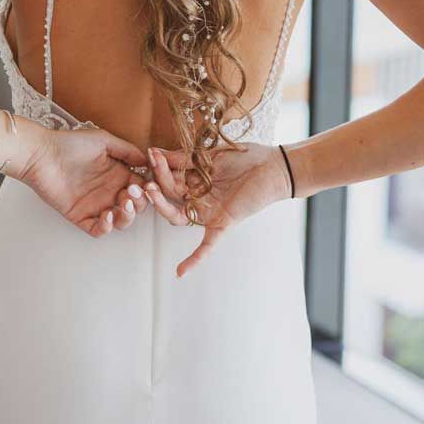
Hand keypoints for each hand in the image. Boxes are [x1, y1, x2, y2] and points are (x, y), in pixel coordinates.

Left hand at [17, 125, 149, 237]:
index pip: (141, 187)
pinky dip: (106, 227)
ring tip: (123, 203)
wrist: (41, 154)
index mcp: (117, 174)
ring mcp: (95, 205)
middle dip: (139, 203)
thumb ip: (126, 150)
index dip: (148, 189)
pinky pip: (98, 229)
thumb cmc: (69, 144)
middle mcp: (108, 191)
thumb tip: (147, 159)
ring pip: (121, 221)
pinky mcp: (80, 215)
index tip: (150, 186)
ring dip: (127, 216)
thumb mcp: (103, 141)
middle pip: (135, 207)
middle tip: (132, 192)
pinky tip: (107, 215)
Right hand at [140, 142, 292, 277]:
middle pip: (169, 195)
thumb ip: (182, 158)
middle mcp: (197, 199)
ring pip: (178, 217)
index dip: (158, 167)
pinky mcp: (222, 223)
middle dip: (158, 182)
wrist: (274, 167)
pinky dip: (195, 259)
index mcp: (193, 182)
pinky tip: (180, 272)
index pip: (168, 178)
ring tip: (151, 191)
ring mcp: (208, 212)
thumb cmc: (245, 158)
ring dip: (162, 206)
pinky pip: (207, 245)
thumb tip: (154, 151)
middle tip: (149, 173)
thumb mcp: (209, 155)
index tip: (150, 154)